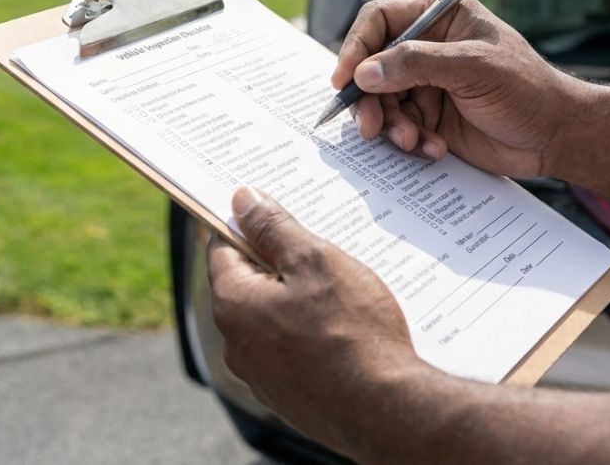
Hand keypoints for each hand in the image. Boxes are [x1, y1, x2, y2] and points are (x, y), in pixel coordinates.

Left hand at [207, 186, 420, 459]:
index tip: (270, 212)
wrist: (386, 409)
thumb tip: (243, 200)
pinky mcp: (288, 397)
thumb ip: (274, 228)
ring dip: (296, 300)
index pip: (222, 248)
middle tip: (317, 249)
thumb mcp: (314, 261)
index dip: (246, 224)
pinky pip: (290, 352)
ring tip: (339, 291)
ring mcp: (261, 376)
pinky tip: (344, 328)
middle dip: (278, 263)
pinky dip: (309, 334)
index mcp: (233, 305)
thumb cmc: (352, 331)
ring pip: (271, 320)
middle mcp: (237, 344)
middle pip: (247, 285)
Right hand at [333, 0, 586, 177]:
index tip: (345, 79)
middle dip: (369, 99)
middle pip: (372, 66)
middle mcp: (427, 49)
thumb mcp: (474, 68)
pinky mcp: (429, 119)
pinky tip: (434, 149)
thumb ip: (417, 64)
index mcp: (439, 19)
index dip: (357, 46)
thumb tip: (365, 72)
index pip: (380, 20)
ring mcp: (426, 85)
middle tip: (370, 127)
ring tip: (413, 141)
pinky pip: (399, 128)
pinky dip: (409, 142)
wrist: (556, 136)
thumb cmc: (527, 89)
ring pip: (381, 102)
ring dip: (391, 126)